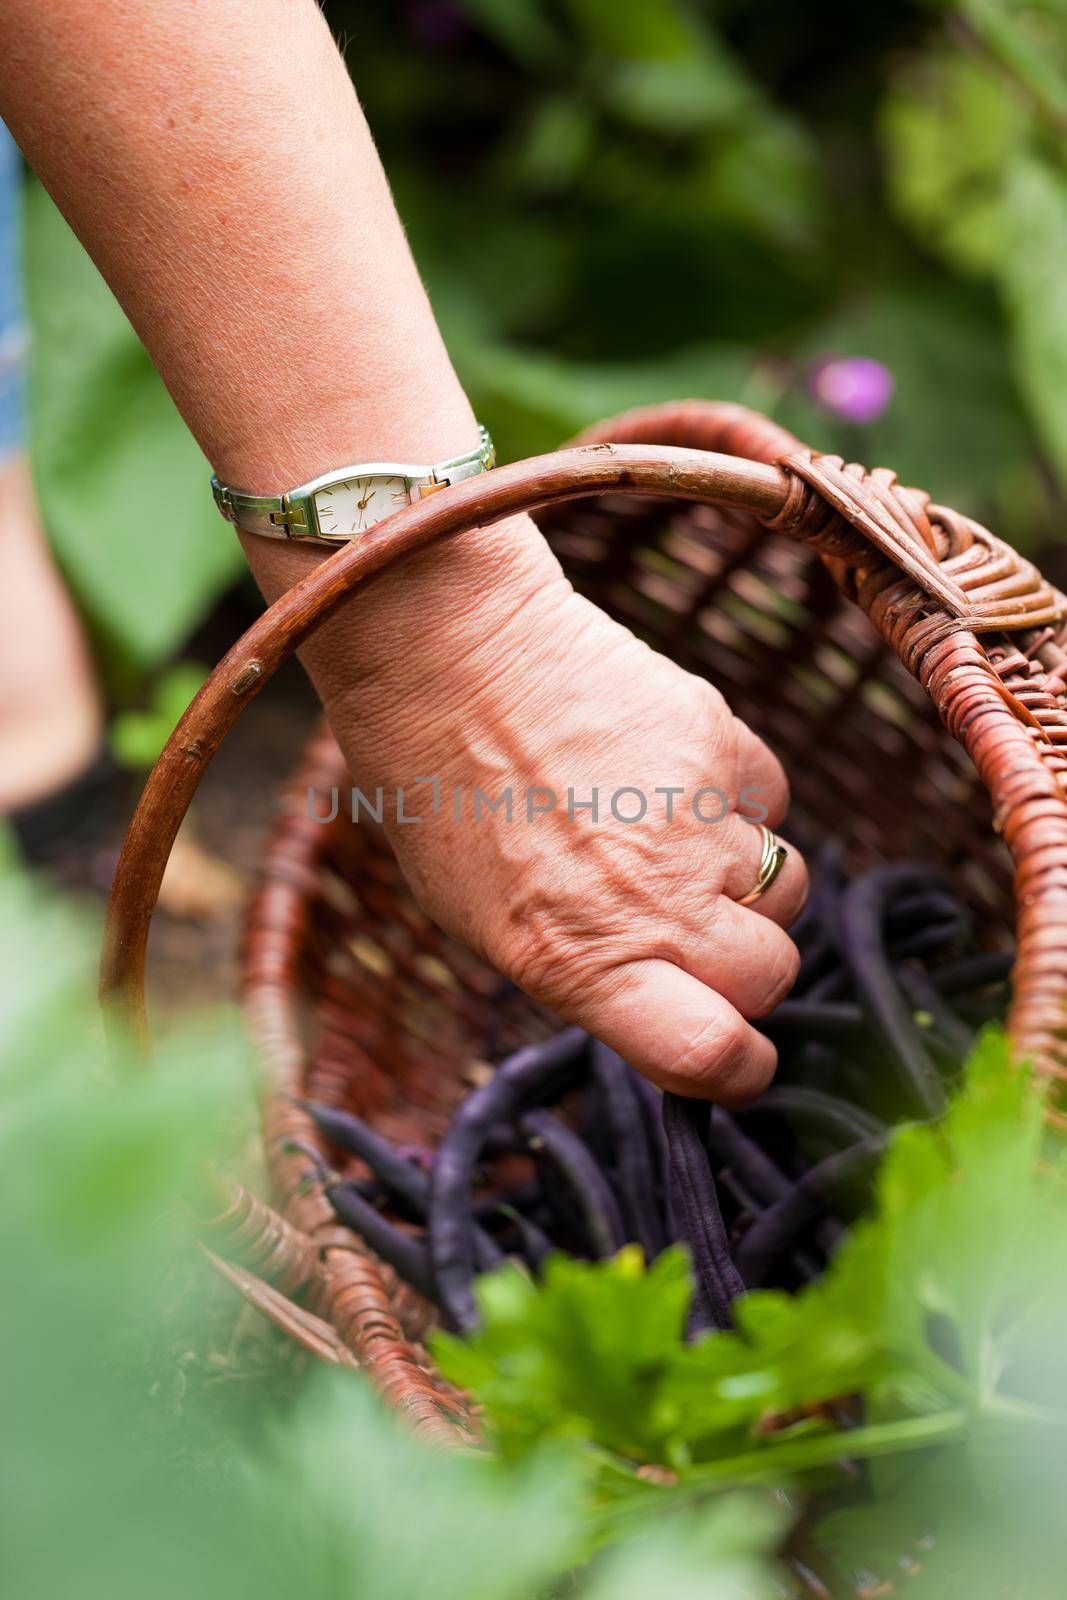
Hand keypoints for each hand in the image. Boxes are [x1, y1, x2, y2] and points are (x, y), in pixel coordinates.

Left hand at [315, 514, 808, 1105]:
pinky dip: (739, 803)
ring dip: (748, 884)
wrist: (445, 652)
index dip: (739, 1070)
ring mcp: (695, 820)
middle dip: (749, 972)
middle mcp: (650, 900)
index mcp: (578, 960)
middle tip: (699, 936)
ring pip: (788, 889)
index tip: (739, 1058)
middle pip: (772, 976)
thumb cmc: (438, 793)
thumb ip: (579, 969)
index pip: (709, 1054)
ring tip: (672, 843)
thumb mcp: (480, 918)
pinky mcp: (719, 739)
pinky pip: (771, 801)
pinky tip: (673, 780)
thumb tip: (659, 995)